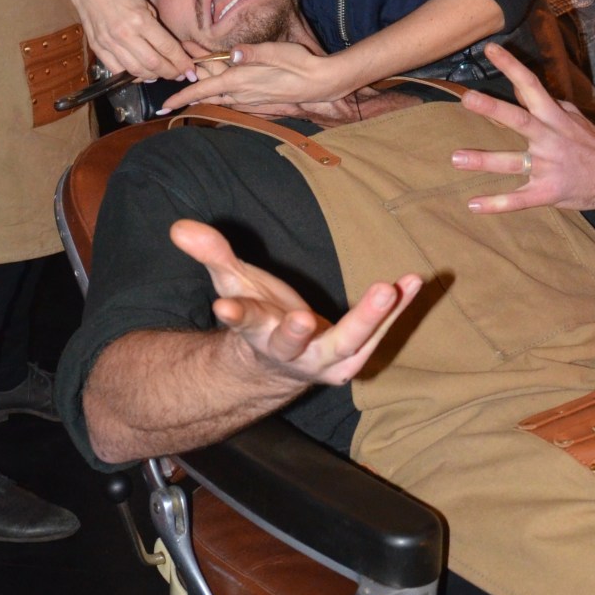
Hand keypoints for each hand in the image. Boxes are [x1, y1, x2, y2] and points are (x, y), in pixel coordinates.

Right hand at [67, 0, 194, 81]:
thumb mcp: (145, 2)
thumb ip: (156, 25)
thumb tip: (168, 47)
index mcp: (140, 20)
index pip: (167, 47)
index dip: (181, 62)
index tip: (191, 69)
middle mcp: (125, 35)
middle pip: (154, 64)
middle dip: (171, 73)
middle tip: (179, 74)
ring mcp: (109, 43)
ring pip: (136, 71)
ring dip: (153, 77)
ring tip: (162, 74)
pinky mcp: (98, 48)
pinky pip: (117, 70)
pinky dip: (132, 76)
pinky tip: (141, 74)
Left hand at [162, 41, 355, 116]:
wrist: (323, 83)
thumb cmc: (301, 65)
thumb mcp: (277, 53)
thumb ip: (253, 52)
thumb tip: (233, 53)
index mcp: (242, 81)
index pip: (204, 89)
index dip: (181, 97)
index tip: (162, 106)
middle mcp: (242, 93)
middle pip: (207, 87)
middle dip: (191, 75)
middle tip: (179, 56)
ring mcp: (250, 98)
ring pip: (218, 91)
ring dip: (205, 80)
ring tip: (195, 63)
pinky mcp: (258, 98)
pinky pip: (231, 95)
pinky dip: (219, 87)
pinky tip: (220, 79)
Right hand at [170, 219, 421, 385]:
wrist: (277, 367)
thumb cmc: (257, 317)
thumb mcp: (232, 283)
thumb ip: (212, 255)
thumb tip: (180, 227)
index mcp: (255, 332)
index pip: (241, 322)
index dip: (234, 314)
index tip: (221, 307)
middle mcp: (289, 351)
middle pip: (292, 343)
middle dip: (296, 332)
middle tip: (304, 319)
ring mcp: (324, 359)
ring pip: (346, 343)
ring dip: (368, 319)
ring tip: (388, 289)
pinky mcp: (353, 356)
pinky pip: (379, 332)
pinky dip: (398, 309)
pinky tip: (414, 282)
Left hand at [451, 42, 594, 214]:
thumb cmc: (592, 145)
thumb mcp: (572, 118)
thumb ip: (544, 102)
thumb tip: (516, 85)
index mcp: (555, 117)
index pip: (531, 85)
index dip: (511, 65)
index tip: (490, 48)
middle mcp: (550, 139)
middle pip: (519, 120)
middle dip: (493, 108)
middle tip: (467, 98)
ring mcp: (549, 168)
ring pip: (513, 162)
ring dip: (484, 160)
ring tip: (456, 158)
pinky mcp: (547, 193)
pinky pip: (518, 200)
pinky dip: (496, 204)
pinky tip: (473, 205)